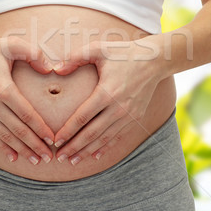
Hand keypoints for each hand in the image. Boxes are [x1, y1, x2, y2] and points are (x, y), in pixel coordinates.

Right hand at [0, 35, 54, 164]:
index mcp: (4, 89)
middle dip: (35, 145)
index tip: (53, 139)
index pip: (27, 114)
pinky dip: (2, 147)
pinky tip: (13, 157)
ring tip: (36, 160)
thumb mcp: (10, 45)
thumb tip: (50, 68)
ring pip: (5, 136)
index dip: (41, 129)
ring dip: (22, 150)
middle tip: (49, 157)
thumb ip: (33, 53)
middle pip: (18, 130)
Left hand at [52, 39, 164, 164]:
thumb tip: (55, 69)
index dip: (68, 131)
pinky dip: (105, 147)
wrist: (155, 60)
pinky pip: (118, 136)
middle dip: (74, 147)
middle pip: (92, 133)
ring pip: (104, 138)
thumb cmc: (122, 53)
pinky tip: (94, 155)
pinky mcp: (136, 118)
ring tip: (73, 161)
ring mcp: (129, 115)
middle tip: (59, 157)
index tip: (55, 140)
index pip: (82, 117)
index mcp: (107, 92)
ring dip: (88, 151)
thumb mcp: (98, 49)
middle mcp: (118, 108)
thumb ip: (75, 58)